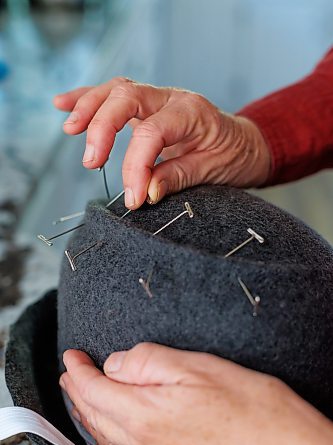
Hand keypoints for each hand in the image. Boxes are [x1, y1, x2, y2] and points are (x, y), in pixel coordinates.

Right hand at [54, 78, 270, 208]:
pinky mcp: (147, 108)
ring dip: (89, 107)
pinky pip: (115, 95)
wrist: (246, 144)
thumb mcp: (213, 172)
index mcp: (192, 113)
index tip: (132, 199)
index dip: (136, 167)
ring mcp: (158, 99)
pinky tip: (64, 105)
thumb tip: (145, 191)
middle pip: (126, 97)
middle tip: (91, 163)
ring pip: (116, 89)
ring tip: (70, 129)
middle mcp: (172, 98)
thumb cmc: (234, 157)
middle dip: (103, 128)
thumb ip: (177, 178)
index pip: (152, 134)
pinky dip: (88, 99)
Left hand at [60, 343, 332, 444]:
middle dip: (78, 390)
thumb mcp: (200, 367)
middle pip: (94, 416)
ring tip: (83, 397)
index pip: (94, 389)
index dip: (78, 369)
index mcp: (145, 416)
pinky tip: (108, 439)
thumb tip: (115, 363)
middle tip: (72, 372)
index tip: (72, 355)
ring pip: (105, 440)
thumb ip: (149, 361)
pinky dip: (106, 444)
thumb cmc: (255, 412)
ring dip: (88, 415)